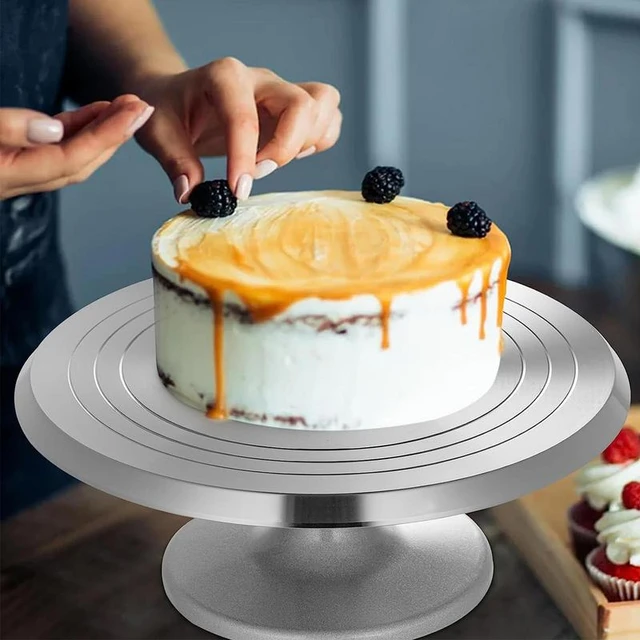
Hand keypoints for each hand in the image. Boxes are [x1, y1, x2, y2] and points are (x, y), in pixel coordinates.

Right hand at [0, 95, 153, 199]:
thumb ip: (7, 129)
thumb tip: (54, 129)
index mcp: (9, 176)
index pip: (71, 158)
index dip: (107, 135)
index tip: (134, 113)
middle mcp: (18, 180)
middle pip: (81, 161)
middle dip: (115, 135)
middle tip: (143, 108)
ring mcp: (16, 171)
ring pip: (71, 154)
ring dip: (101, 131)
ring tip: (127, 106)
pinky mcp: (11, 159)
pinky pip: (54, 147)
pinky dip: (77, 129)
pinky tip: (97, 113)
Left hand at [132, 57, 341, 202]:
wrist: (177, 96)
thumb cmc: (168, 109)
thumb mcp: (156, 131)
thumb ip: (174, 160)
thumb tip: (190, 192)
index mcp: (224, 76)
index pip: (245, 116)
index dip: (244, 157)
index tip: (237, 191)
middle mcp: (260, 79)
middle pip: (302, 104)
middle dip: (285, 148)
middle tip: (257, 173)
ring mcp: (282, 92)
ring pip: (324, 104)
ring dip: (307, 142)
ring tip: (274, 161)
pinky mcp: (294, 108)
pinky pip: (328, 118)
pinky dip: (320, 140)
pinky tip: (292, 155)